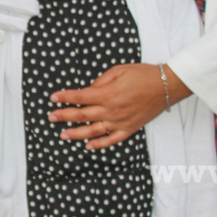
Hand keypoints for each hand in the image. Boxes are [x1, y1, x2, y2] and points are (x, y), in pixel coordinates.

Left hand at [49, 63, 190, 148]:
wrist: (165, 86)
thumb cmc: (142, 74)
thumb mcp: (118, 70)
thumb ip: (101, 81)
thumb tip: (88, 90)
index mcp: (107, 94)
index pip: (80, 97)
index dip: (65, 97)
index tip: (53, 98)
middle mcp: (111, 111)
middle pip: (82, 115)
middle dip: (64, 116)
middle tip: (51, 117)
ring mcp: (120, 122)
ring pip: (93, 131)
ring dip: (76, 133)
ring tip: (63, 134)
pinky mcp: (129, 129)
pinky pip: (112, 140)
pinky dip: (99, 144)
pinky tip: (89, 146)